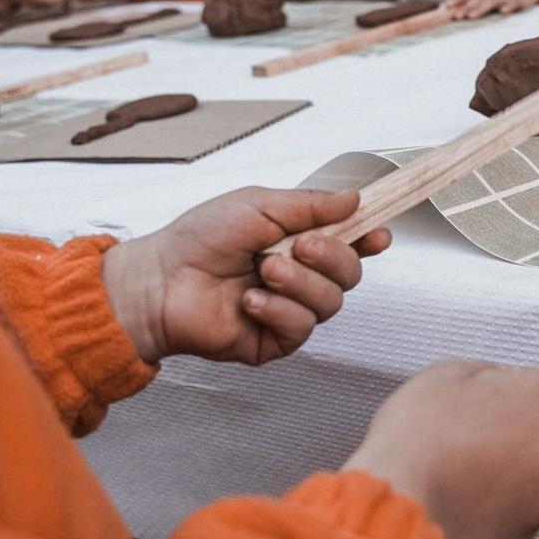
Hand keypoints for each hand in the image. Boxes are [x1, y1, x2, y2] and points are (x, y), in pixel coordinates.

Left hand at [101, 187, 391, 366]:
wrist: (160, 280)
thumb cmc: (199, 240)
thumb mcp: (257, 206)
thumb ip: (310, 204)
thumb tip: (354, 198)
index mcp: (297, 241)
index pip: (350, 242)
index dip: (368, 238)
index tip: (378, 234)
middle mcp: (299, 277)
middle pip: (350, 274)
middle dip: (333, 258)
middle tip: (302, 247)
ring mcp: (288, 310)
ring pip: (330, 303)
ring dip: (300, 283)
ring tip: (264, 271)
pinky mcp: (274, 341)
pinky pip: (301, 328)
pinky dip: (278, 310)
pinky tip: (250, 302)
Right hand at [345, 361, 538, 538]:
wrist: (397, 501)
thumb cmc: (418, 433)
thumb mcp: (450, 374)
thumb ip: (495, 378)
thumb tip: (506, 388)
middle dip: (525, 439)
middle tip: (476, 437)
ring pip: (536, 482)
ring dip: (509, 477)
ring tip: (459, 473)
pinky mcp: (524, 538)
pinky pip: (516, 516)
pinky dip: (494, 510)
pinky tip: (458, 501)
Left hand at [443, 0, 538, 19]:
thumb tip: (451, 7)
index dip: (456, 0)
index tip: (444, 6)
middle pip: (476, 0)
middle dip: (465, 8)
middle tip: (456, 16)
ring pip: (491, 1)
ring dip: (481, 8)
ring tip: (472, 16)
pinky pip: (513, 3)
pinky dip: (508, 6)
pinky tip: (503, 11)